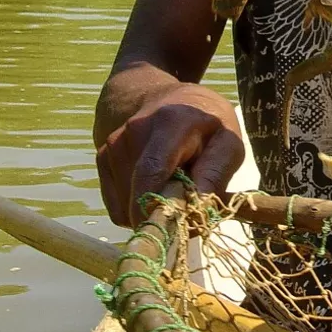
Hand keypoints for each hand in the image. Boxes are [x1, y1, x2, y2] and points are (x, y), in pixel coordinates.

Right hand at [95, 83, 244, 226]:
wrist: (170, 99)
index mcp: (169, 123)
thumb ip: (216, 174)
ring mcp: (112, 146)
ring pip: (126, 207)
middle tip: (188, 212)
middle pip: (137, 196)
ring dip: (150, 212)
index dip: (156, 209)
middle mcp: (132, 133)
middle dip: (161, 216)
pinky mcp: (102, 159)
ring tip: (173, 190)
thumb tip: (196, 210)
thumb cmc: (207, 124)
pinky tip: (156, 189)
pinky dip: (136, 208)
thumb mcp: (228, 142)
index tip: (173, 232)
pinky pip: (117, 206)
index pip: (151, 172)